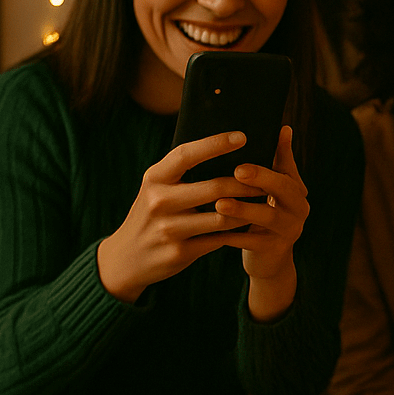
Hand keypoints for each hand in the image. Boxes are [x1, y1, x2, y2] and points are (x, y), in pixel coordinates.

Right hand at [97, 130, 265, 302]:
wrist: (127, 258)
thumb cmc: (152, 214)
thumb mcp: (156, 188)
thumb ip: (181, 171)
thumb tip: (223, 147)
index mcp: (154, 178)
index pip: (186, 154)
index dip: (215, 144)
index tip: (242, 136)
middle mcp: (159, 201)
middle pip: (215, 188)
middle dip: (246, 184)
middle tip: (266, 180)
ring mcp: (169, 229)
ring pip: (222, 216)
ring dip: (247, 209)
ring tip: (264, 201)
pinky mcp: (180, 252)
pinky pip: (220, 239)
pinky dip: (238, 231)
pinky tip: (251, 224)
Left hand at [210, 125, 309, 321]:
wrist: (269, 260)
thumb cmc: (264, 214)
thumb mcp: (273, 188)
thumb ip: (277, 160)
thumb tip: (283, 127)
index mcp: (296, 188)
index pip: (286, 169)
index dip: (271, 158)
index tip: (246, 150)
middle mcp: (299, 208)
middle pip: (285, 189)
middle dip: (261, 179)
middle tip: (237, 171)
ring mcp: (290, 231)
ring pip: (269, 217)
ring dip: (244, 209)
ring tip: (219, 203)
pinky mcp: (276, 251)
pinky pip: (254, 242)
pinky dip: (233, 236)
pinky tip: (212, 231)